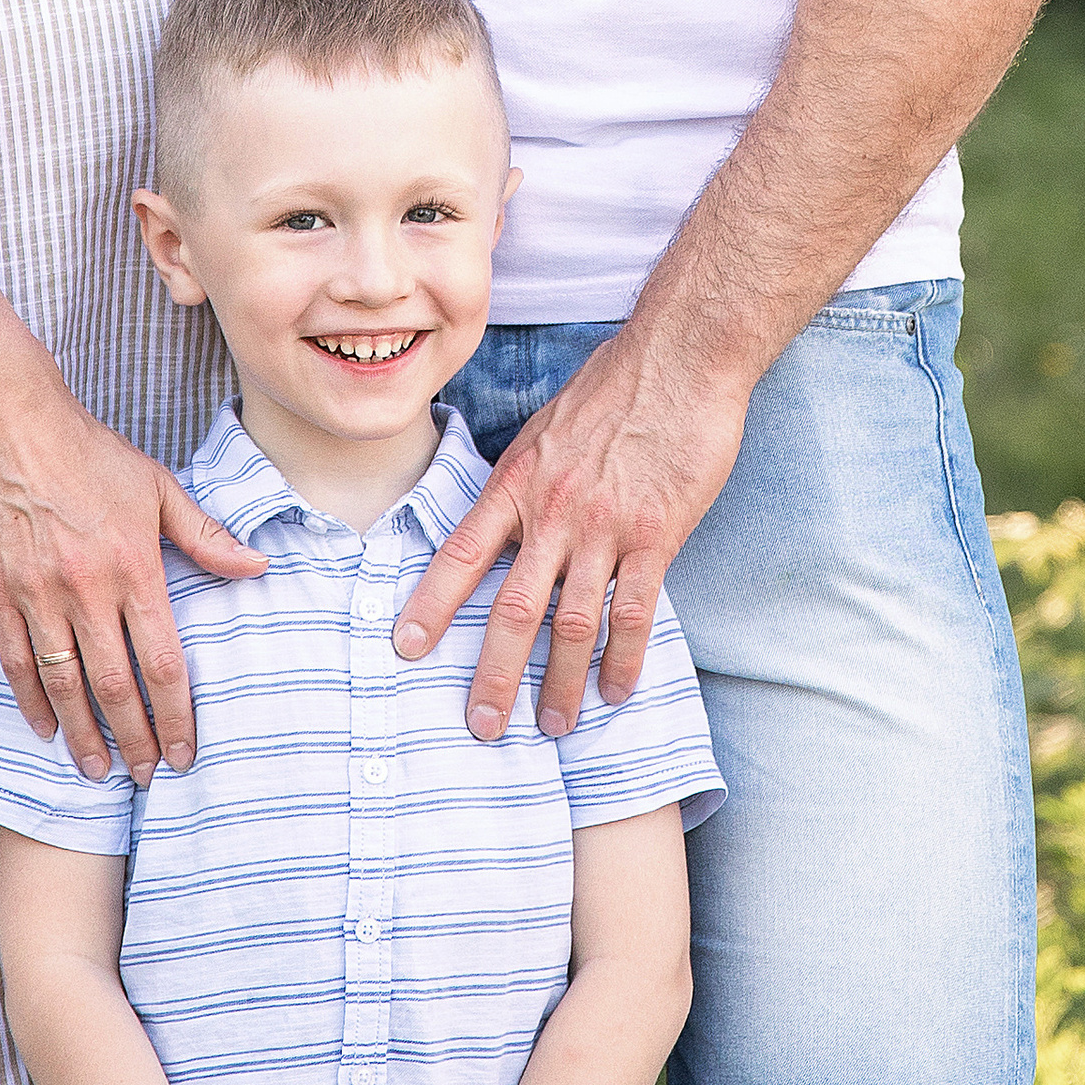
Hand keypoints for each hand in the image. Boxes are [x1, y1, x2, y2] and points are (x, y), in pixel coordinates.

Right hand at [0, 331, 264, 782]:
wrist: (10, 424)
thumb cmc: (90, 453)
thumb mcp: (159, 486)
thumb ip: (206, 535)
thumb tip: (258, 567)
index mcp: (134, 566)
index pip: (163, 661)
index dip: (176, 715)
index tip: (183, 753)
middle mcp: (86, 588)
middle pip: (114, 685)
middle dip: (133, 739)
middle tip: (145, 777)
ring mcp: (38, 593)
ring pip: (64, 682)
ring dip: (82, 733)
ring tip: (97, 770)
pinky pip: (16, 660)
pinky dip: (31, 700)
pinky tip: (45, 729)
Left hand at [394, 315, 751, 737]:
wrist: (679, 357)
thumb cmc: (613, 386)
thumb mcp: (546, 428)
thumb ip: (525, 481)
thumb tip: (505, 523)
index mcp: (518, 482)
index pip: (462, 554)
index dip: (430, 605)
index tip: (405, 647)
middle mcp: (553, 511)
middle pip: (513, 609)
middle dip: (493, 674)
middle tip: (481, 726)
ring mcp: (605, 528)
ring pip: (573, 624)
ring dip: (560, 683)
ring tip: (553, 726)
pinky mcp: (656, 536)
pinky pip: (635, 613)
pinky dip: (625, 659)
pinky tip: (617, 690)